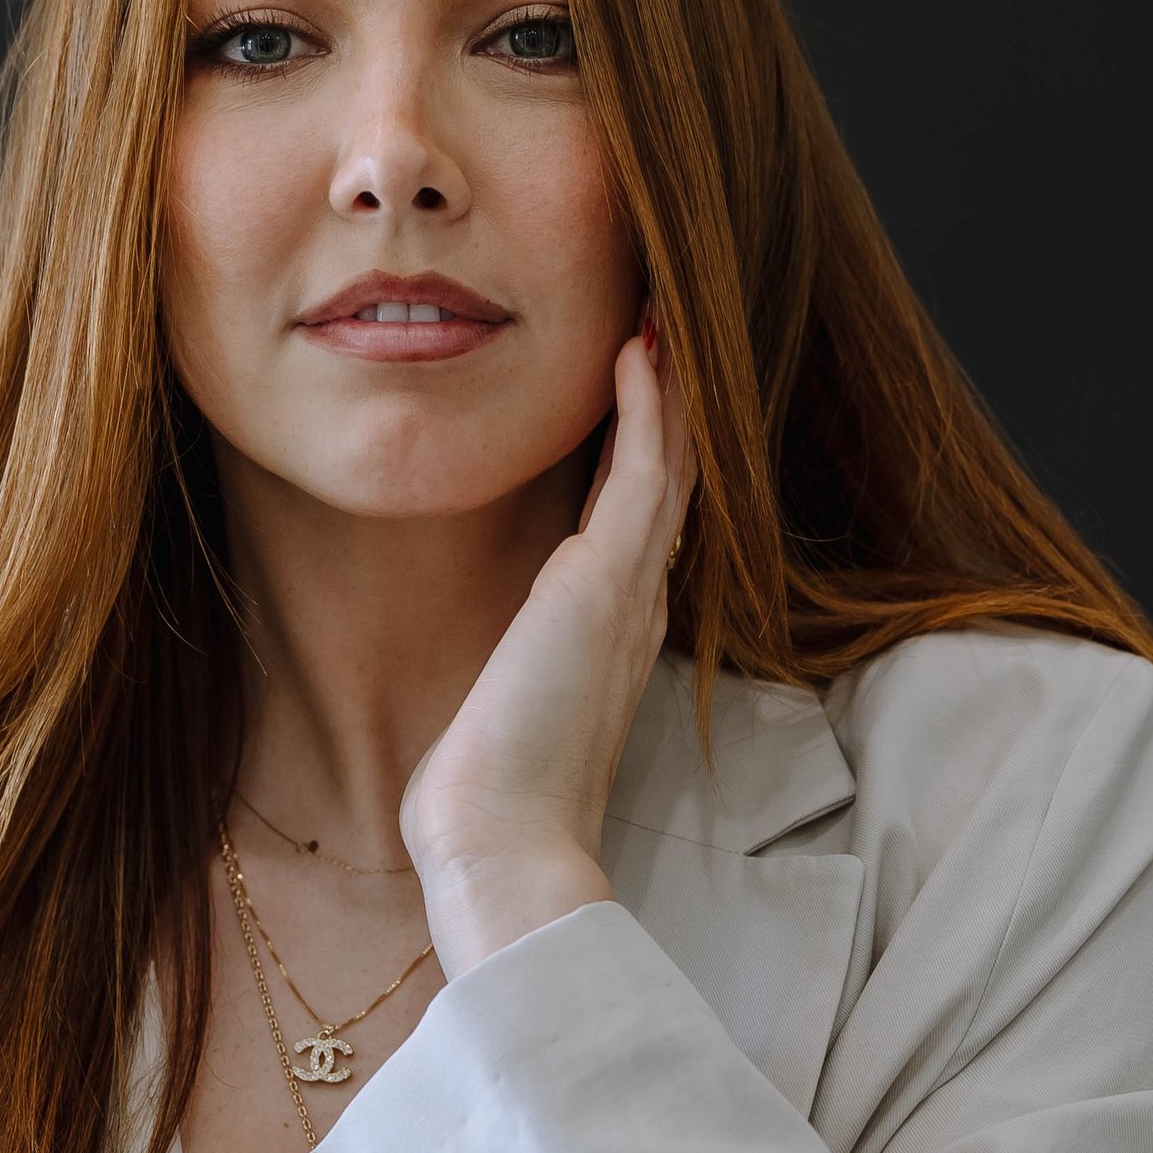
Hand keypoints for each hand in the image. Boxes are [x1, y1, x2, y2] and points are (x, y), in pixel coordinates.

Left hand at [401, 319, 695, 977]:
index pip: (639, 517)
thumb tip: (478, 666)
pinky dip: (648, 406)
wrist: (505, 844)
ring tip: (663, 308)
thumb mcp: (495, 710)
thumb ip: (502, 671)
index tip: (637, 379)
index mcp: (613, 633)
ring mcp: (632, 590)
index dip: (646, 445)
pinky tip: (639, 347)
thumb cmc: (489, 797)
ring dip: (670, 383)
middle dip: (671, 400)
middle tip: (668, 319)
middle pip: (673, 476)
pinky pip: (646, 470)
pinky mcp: (611, 581)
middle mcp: (637, 605)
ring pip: (673, 461)